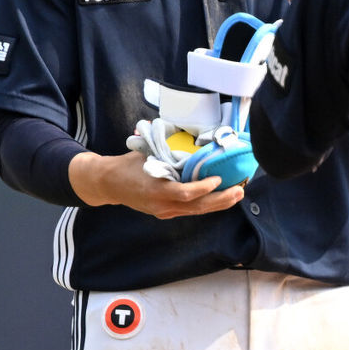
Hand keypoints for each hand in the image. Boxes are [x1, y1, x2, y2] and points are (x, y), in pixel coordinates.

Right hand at [68, 150, 244, 219]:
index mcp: (156, 189)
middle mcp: (162, 205)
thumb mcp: (147, 154)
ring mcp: (164, 211)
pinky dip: (207, 204)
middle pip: (196, 207)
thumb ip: (167, 152)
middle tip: (239, 190)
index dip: (202, 188)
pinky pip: (191, 210)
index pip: (184, 193)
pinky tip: (222, 197)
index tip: (218, 179)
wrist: (109, 183)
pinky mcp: (166, 213)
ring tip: (237, 194)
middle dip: (220, 200)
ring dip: (219, 203)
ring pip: (196, 211)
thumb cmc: (128, 164)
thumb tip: (187, 136)